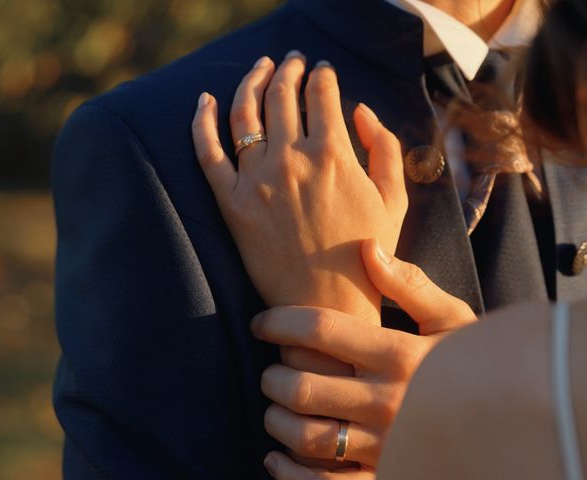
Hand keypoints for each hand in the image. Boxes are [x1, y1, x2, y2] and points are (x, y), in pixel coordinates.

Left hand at [191, 52, 406, 320]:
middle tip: (292, 62)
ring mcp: (256, 179)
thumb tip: (361, 110)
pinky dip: (201, 121)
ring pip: (245, 111)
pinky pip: (207, 153)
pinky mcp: (230, 203)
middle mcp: (291, 158)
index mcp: (333, 153)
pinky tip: (204, 100)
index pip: (322, 93)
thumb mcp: (394, 198)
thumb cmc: (366, 254)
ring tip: (260, 68)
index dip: (323, 74)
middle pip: (283, 93)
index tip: (322, 70)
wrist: (327, 304)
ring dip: (252, 80)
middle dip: (290, 69)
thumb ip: (385, 147)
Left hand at [251, 238, 476, 474]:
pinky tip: (277, 459)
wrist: (517, 416)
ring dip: (277, 419)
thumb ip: (409, 284)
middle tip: (271, 369)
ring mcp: (386, 446)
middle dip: (272, 376)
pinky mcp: (385, 476)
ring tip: (277, 406)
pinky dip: (290, 474)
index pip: (320, 330)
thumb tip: (367, 248)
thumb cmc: (476, 362)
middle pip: (301, 387)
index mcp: (399, 355)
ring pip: (306, 437)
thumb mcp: (452, 319)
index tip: (261, 322)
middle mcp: (388, 401)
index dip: (278, 321)